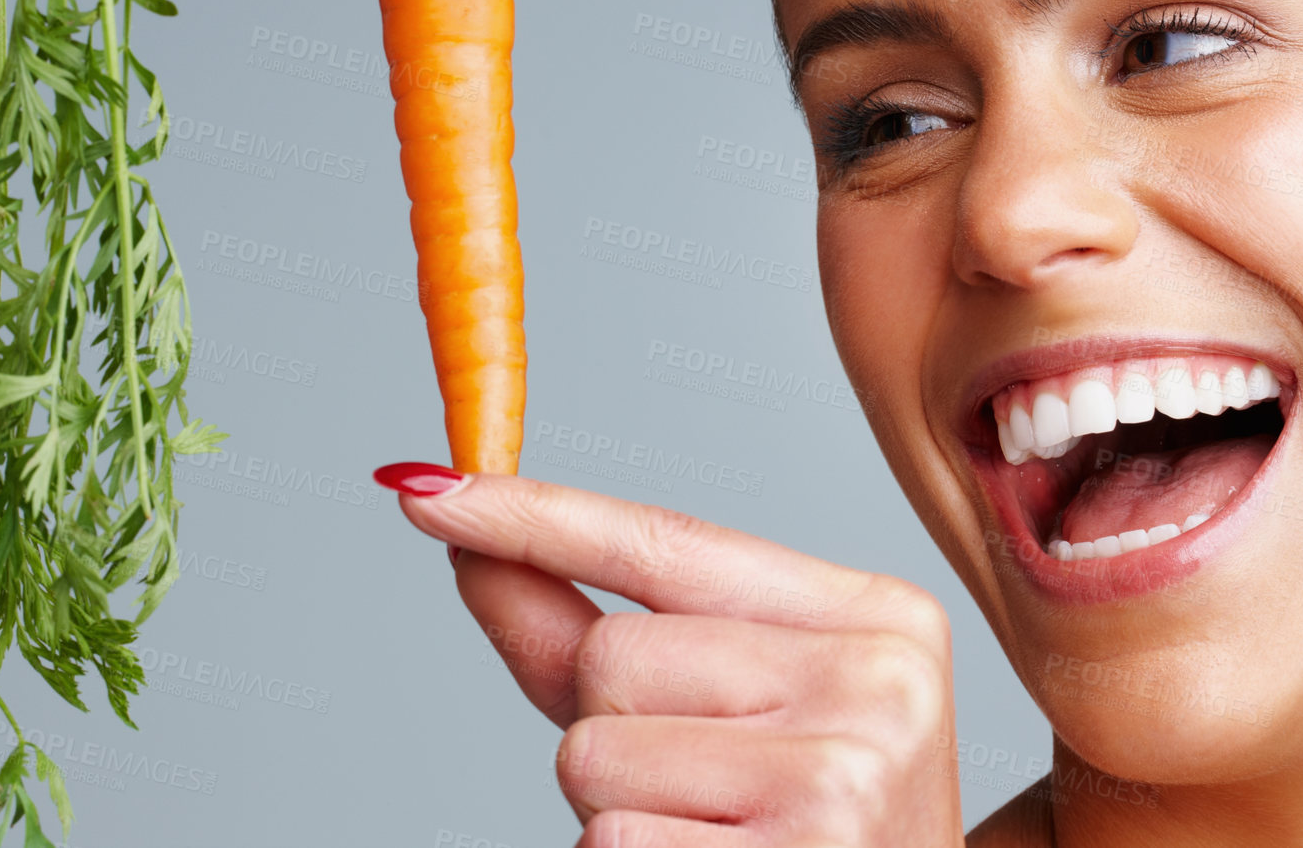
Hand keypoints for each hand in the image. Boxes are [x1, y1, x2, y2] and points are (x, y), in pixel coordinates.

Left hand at [384, 467, 964, 846]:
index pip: (667, 539)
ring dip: (615, 808)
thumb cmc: (812, 832)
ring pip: (594, 751)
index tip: (426, 489)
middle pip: (612, 654)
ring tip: (714, 834)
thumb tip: (476, 553)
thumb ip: (597, 634)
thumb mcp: (731, 713)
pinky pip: (612, 840)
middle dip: (610, 727)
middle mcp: (876, 679)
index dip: (536, 515)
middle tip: (703, 786)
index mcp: (876, 615)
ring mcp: (842, 772)